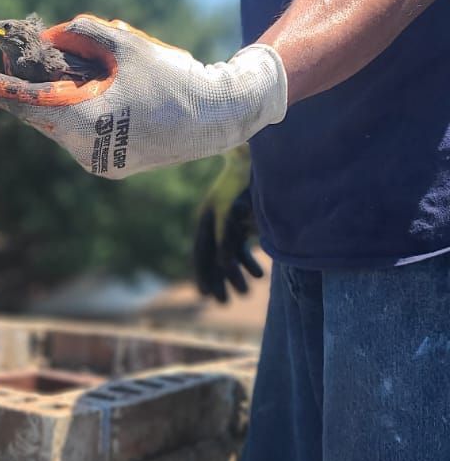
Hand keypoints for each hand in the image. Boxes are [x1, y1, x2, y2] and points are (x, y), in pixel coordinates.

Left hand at [0, 14, 286, 178]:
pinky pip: (84, 130)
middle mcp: (86, 150)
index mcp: (85, 123)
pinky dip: (83, 107)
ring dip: (64, 92)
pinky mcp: (113, 164)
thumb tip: (52, 35)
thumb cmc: (173, 78)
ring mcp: (99, 162)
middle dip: (35, 78)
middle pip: (44, 109)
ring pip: (64, 119)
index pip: (26, 103)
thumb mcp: (126, 45)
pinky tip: (104, 86)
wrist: (219, 117)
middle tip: (20, 50)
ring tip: (91, 66)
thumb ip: (83, 33)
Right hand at [194, 185, 264, 302]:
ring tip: (246, 293)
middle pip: (213, 257)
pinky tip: (259, 274)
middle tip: (224, 304)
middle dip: (219, 281)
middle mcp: (214, 221)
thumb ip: (227, 236)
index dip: (203, 275)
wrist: (257, 156)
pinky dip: (248, 260)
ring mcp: (228, 220)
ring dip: (236, 274)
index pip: (201, 253)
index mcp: (207, 218)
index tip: (205, 295)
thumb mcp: (233, 208)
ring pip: (228, 254)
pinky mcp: (242, 219)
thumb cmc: (245, 180)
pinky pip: (241, 245)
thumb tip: (224, 264)